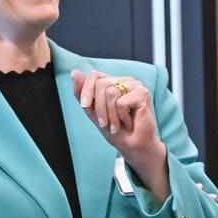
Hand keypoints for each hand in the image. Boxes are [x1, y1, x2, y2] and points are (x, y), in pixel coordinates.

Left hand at [72, 69, 166, 195]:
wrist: (131, 146)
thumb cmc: (115, 130)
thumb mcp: (93, 111)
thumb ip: (83, 93)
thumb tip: (75, 72)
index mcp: (113, 82)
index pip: (94, 75)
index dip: (86, 90)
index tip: (84, 106)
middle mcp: (125, 80)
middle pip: (101, 84)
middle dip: (100, 108)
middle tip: (105, 123)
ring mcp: (135, 85)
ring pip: (111, 92)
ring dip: (111, 115)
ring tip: (118, 125)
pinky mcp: (143, 93)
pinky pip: (122, 102)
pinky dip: (122, 117)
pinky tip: (130, 122)